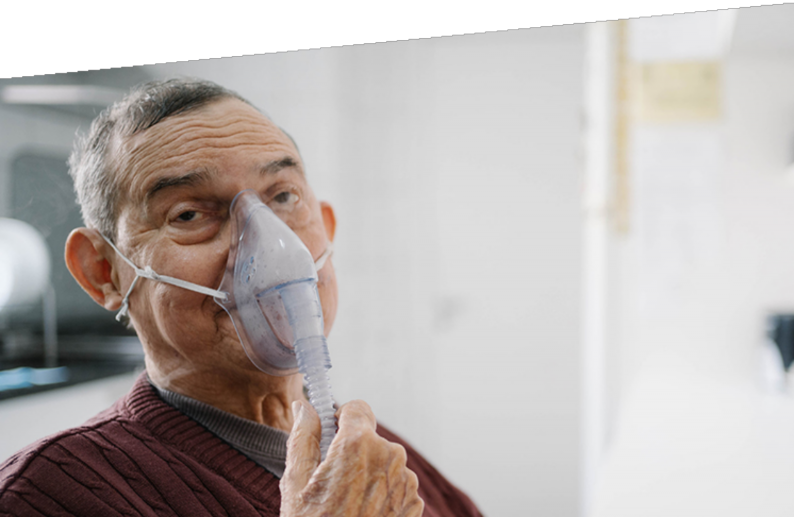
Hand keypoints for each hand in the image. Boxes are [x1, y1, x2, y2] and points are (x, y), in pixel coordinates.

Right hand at [280, 399, 423, 515]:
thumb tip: (305, 407)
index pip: (357, 408)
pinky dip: (382, 492)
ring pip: (384, 460)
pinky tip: (363, 514)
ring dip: (369, 472)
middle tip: (332, 482)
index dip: (341, 419)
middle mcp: (389, 456)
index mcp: (358, 444)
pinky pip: (396, 483)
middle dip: (353, 451)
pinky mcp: (415, 502)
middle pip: (370, 436)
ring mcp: (406, 480)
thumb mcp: (296, 482)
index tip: (331, 435)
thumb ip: (303, 436)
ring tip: (347, 504)